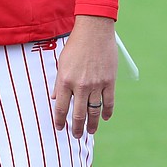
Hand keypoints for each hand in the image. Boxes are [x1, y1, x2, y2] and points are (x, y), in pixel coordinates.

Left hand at [52, 15, 116, 137]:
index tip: (59, 128)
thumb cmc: (75, 45)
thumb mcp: (62, 63)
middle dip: (76, 128)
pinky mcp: (110, 82)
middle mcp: (80, 85)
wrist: (94, 31)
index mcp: (65, 80)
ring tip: (90, 131)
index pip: (61, 107)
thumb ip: (59, 83)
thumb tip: (56, 99)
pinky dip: (107, 112)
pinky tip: (106, 118)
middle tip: (75, 136)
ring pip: (94, 111)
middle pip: (78, 113)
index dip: (60, 120)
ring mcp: (96, 85)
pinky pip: (109, 102)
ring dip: (92, 124)